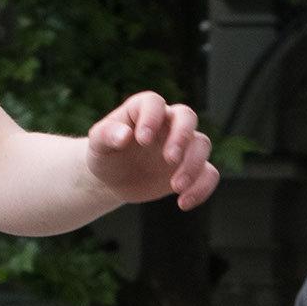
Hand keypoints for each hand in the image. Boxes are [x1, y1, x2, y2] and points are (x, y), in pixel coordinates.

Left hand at [85, 92, 218, 210]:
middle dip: (182, 137)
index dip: (152, 118)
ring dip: (193, 165)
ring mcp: (182, 145)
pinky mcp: (190, 168)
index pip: (154, 103)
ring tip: (175, 186)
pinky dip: (202, 188)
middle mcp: (167, 123)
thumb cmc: (106, 155)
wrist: (115, 179)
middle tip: (170, 158)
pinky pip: (209, 174)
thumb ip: (105, 136)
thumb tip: (124, 135)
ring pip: (202, 144)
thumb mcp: (97, 146)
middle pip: (187, 117)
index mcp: (144, 110)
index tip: (142, 140)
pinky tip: (183, 203)